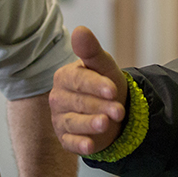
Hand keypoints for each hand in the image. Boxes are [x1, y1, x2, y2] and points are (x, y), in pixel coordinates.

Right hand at [49, 27, 127, 155]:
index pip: (79, 81)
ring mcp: (60, 119)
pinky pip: (70, 142)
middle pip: (79, 103)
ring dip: (90, 125)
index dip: (96, 85)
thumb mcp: (103, 66)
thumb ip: (91, 50)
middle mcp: (58, 98)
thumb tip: (80, 30)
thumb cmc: (104, 84)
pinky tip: (90, 146)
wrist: (112, 108)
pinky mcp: (65, 138)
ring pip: (74, 123)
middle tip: (119, 111)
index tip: (112, 90)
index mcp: (65, 77)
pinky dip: (80, 145)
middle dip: (100, 106)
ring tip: (106, 124)